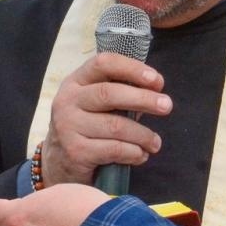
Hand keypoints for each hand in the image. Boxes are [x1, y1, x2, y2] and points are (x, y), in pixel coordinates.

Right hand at [39, 54, 171, 186]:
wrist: (58, 162)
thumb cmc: (87, 126)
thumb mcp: (96, 104)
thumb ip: (121, 94)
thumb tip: (156, 92)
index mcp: (76, 81)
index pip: (103, 64)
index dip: (133, 69)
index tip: (157, 80)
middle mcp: (68, 100)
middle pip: (109, 93)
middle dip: (143, 99)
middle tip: (167, 106)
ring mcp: (68, 126)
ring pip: (115, 126)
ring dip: (143, 135)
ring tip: (155, 143)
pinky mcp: (75, 151)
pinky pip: (114, 149)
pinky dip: (134, 153)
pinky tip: (141, 155)